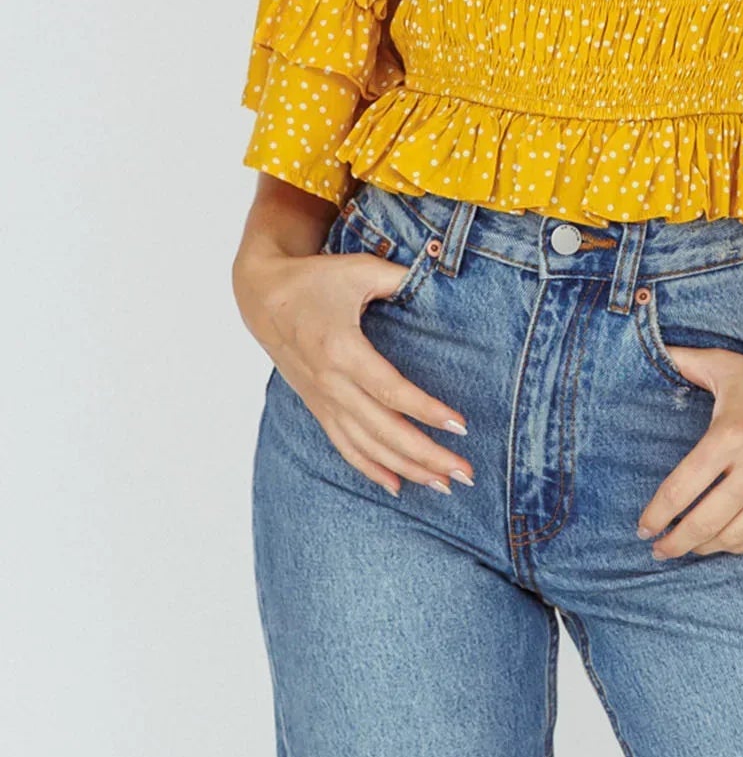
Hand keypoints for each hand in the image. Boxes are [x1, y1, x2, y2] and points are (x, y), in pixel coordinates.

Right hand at [235, 245, 472, 498]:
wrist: (263, 296)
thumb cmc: (316, 280)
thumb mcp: (359, 270)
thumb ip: (401, 278)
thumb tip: (443, 273)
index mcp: (342, 350)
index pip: (391, 390)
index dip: (427, 411)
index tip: (461, 426)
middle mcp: (331, 384)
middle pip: (384, 430)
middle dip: (427, 455)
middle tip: (465, 474)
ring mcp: (323, 400)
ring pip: (367, 446)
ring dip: (407, 469)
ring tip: (445, 484)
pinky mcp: (319, 407)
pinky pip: (345, 447)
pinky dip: (372, 469)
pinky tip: (398, 486)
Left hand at [636, 342, 742, 558]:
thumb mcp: (726, 366)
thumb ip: (685, 362)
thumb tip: (653, 350)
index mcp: (728, 437)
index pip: (680, 490)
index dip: (655, 516)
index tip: (643, 528)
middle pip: (703, 523)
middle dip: (674, 543)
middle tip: (660, 549)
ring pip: (733, 537)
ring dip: (706, 547)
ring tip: (690, 546)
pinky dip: (741, 545)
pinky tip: (726, 543)